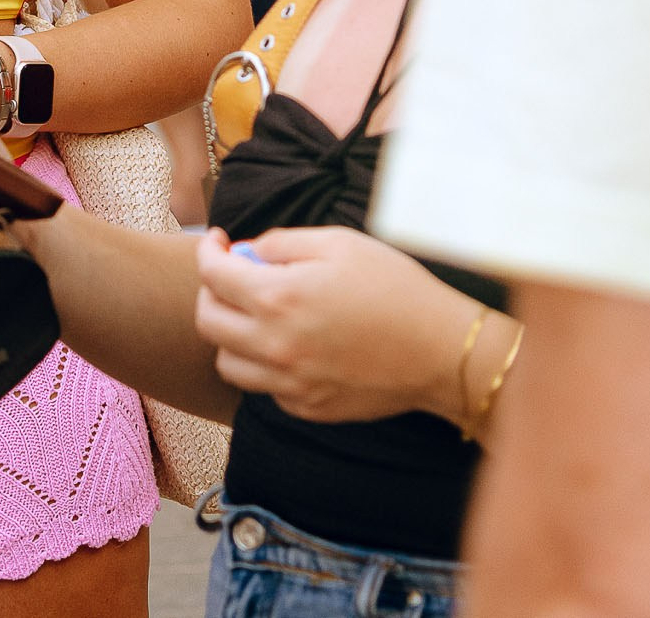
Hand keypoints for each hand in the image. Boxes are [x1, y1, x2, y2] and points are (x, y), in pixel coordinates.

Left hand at [192, 225, 482, 424]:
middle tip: (231, 277)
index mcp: (278, 298)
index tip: (218, 242)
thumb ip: (282, 243)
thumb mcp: (339, 243)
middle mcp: (274, 345)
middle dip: (212, 292)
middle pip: (208, 321)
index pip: (212, 275)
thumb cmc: (396, 288)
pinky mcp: (307, 407)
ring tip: (256, 315)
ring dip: (231, 334)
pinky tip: (289, 345)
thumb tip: (248, 252)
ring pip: (227, 362)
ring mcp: (289, 383)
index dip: (209, 251)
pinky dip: (264, 365)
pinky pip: (264, 387)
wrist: (442, 351)